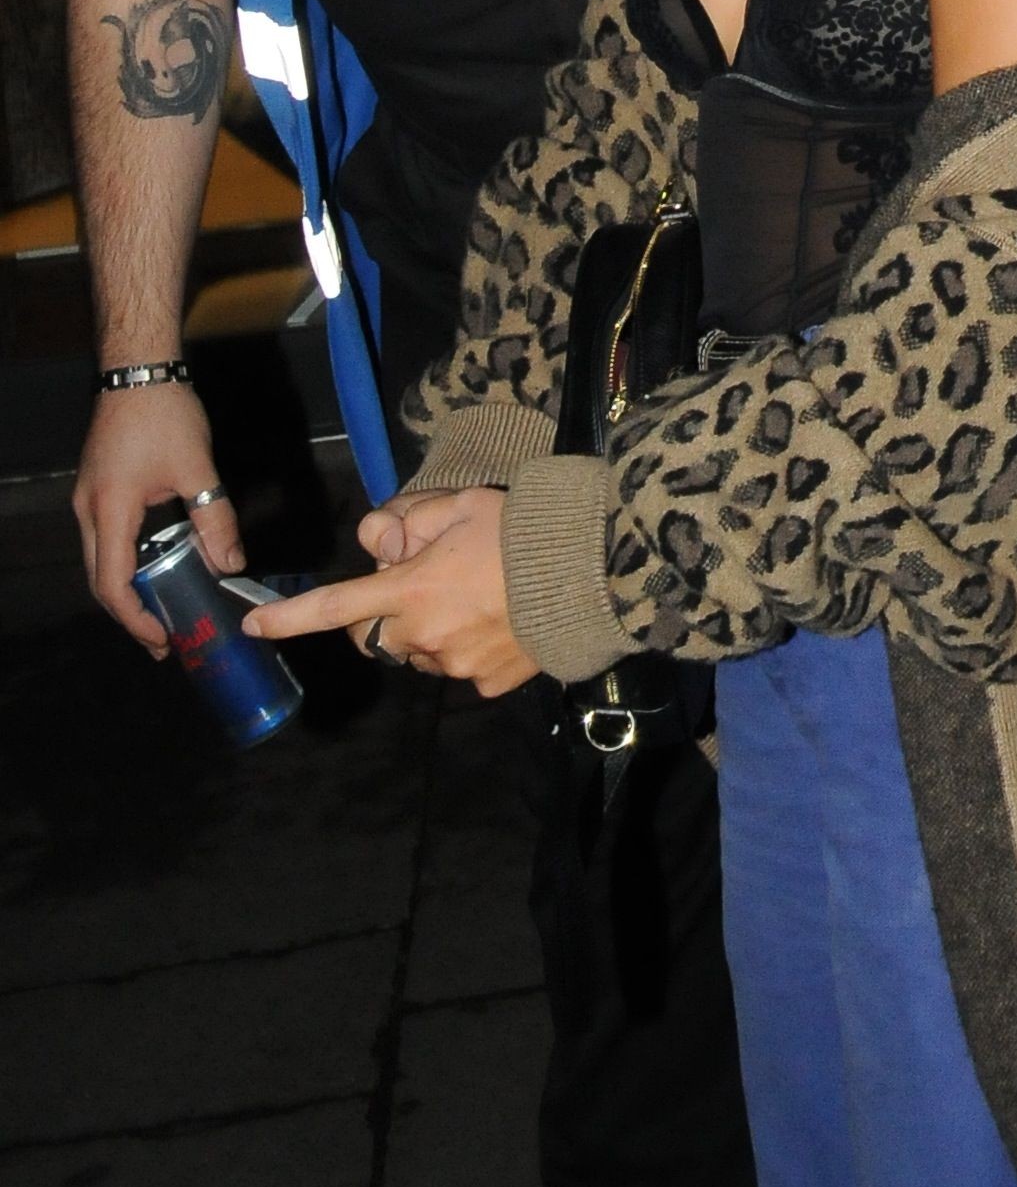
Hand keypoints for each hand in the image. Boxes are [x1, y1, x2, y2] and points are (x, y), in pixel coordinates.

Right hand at [73, 383, 240, 651]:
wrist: (138, 370)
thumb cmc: (164, 415)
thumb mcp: (197, 468)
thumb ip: (214, 518)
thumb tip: (232, 565)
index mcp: (109, 512)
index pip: (113, 585)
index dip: (137, 619)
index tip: (163, 639)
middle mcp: (89, 513)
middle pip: (101, 581)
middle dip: (131, 615)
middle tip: (165, 638)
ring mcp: (89, 501)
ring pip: (103, 561)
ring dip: (129, 590)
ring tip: (163, 610)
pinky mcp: (98, 489)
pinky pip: (109, 539)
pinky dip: (130, 562)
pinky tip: (159, 567)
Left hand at [245, 487, 539, 697]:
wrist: (593, 570)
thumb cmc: (524, 530)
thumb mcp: (462, 503)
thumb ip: (409, 519)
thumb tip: (379, 543)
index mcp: (412, 591)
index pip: (335, 605)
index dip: (288, 617)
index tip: (252, 625)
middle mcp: (424, 636)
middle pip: (375, 635)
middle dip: (383, 613)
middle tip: (423, 582)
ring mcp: (455, 666)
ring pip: (417, 653)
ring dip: (426, 631)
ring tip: (474, 598)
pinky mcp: (487, 683)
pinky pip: (459, 670)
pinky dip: (467, 648)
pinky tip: (499, 622)